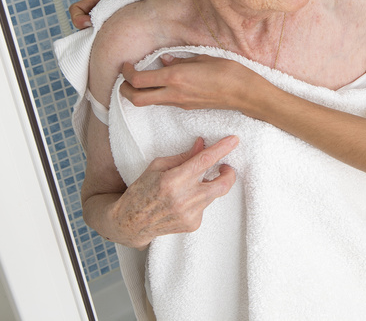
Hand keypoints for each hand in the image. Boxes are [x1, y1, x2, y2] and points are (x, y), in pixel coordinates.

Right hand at [112, 136, 238, 247]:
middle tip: (225, 166)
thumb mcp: (157, 166)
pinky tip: (183, 202)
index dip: (222, 149)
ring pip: (214, 195)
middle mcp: (184, 198)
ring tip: (194, 184)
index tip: (234, 140)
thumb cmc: (141, 190)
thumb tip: (202, 144)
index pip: (204, 161)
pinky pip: (205, 206)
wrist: (131, 223)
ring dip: (210, 186)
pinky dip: (199, 200)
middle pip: (222, 184)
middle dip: (230, 173)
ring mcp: (190, 214)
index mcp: (172, 180)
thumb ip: (183, 156)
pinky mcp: (193, 224)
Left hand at [120, 54, 259, 111]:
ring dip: (140, 93)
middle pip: (136, 99)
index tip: (126, 65)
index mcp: (175, 78)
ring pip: (149, 103)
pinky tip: (164, 84)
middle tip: (126, 78)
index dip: (126, 73)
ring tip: (143, 80)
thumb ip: (179, 61)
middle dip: (125, 90)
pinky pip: (164, 102)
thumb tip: (164, 61)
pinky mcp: (187, 107)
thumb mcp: (202, 59)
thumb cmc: (228, 72)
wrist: (245, 93)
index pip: (138, 80)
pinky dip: (156, 94)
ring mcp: (180, 103)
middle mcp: (173, 94)